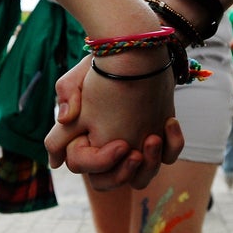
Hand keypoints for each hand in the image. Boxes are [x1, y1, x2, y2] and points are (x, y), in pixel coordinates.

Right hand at [44, 53, 183, 189]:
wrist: (138, 51)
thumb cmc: (104, 64)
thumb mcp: (77, 80)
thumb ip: (67, 101)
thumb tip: (60, 134)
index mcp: (83, 138)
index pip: (82, 165)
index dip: (99, 161)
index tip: (121, 144)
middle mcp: (107, 148)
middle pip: (107, 182)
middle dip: (122, 173)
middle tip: (135, 152)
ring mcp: (133, 146)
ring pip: (141, 178)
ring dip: (149, 164)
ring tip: (154, 138)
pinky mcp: (158, 138)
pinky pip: (168, 156)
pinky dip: (172, 145)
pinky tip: (170, 121)